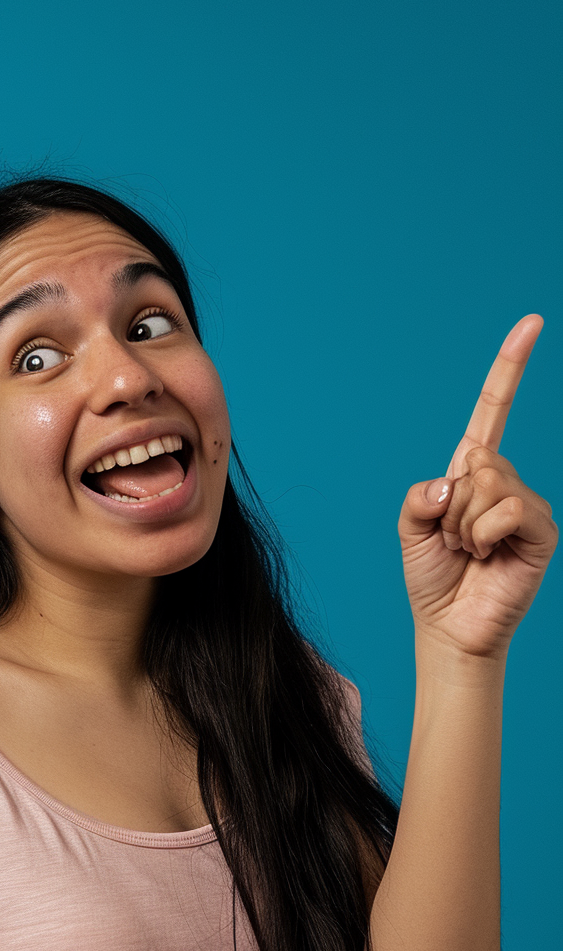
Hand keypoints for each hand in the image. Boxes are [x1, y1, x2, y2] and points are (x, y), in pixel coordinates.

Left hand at [398, 315, 557, 659]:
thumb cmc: (431, 579)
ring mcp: (526, 506)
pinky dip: (485, 534)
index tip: (532, 322)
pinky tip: (488, 556)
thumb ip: (420, 493)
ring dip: (464, 524)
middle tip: (454, 539)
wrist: (448, 628)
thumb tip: (457, 481)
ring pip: (489, 483)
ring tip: (470, 552)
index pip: (493, 410)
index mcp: (473, 472)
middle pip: (478, 457)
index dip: (511, 367)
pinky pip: (507, 509)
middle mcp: (505, 482)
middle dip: (451, 504)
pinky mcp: (542, 532)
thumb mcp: (409, 528)